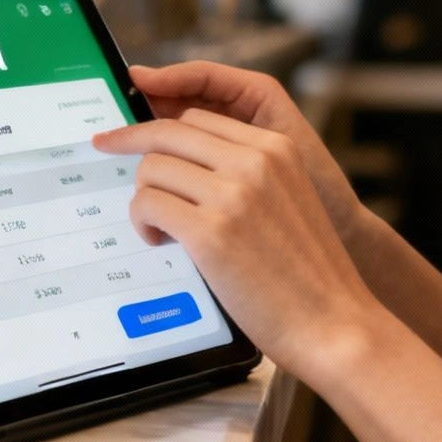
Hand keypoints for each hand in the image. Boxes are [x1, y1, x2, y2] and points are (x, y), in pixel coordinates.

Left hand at [93, 109, 383, 382]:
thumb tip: (185, 165)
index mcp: (276, 148)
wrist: (335, 323)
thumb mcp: (288, 199)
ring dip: (144, 197)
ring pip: (153, 168)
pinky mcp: (211, 233)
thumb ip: (247, 175)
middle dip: (132, 143)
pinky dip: (143, 224)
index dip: (160, 128)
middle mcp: (255, 162)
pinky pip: (148, 206)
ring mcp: (233, 195)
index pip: (199, 118)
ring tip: (161, 227)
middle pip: (170, 132)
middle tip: (106, 149)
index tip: (133, 135)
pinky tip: (160, 241)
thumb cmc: (308, 274)